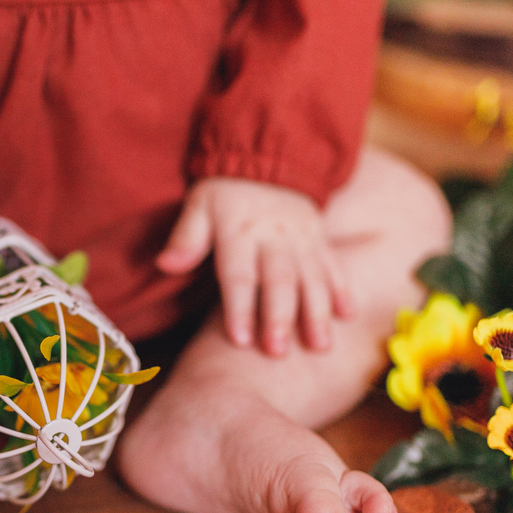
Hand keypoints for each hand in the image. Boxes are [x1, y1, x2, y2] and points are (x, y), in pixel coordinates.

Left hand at [156, 177, 352, 355]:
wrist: (268, 160)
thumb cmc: (225, 192)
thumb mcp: (199, 205)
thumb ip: (186, 237)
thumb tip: (165, 264)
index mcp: (239, 232)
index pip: (238, 276)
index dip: (239, 308)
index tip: (240, 340)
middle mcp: (274, 237)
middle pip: (279, 281)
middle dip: (280, 317)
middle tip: (278, 352)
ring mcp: (302, 238)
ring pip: (312, 278)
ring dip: (317, 312)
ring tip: (320, 346)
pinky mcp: (320, 238)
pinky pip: (333, 264)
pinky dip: (342, 290)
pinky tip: (347, 316)